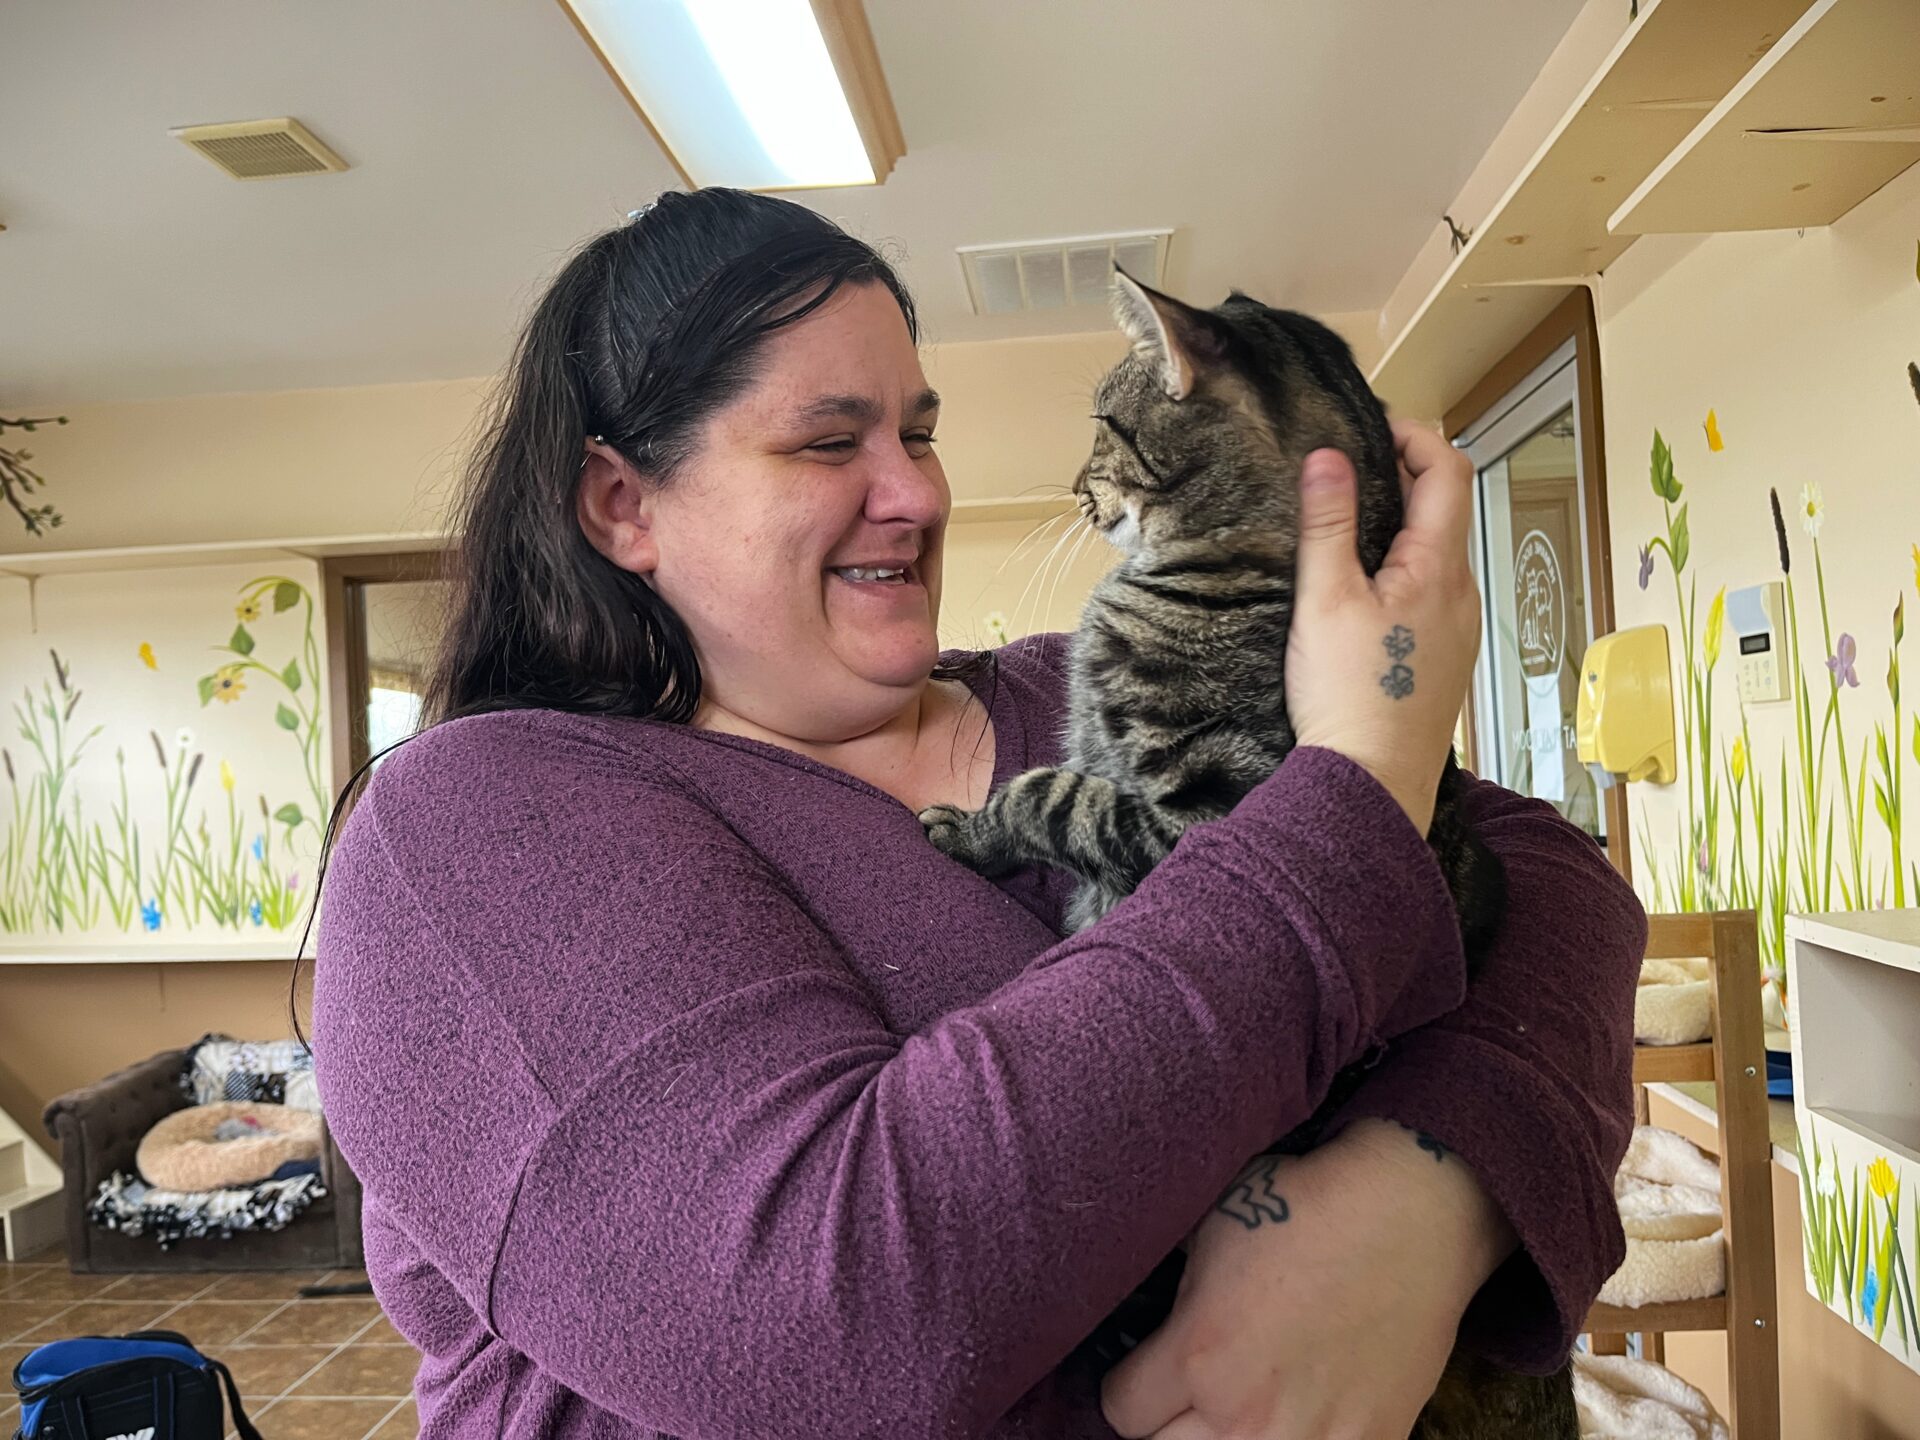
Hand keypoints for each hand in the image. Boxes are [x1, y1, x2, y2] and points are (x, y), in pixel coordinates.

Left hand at [1100, 1120, 1514, 1439]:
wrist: (1410, 1212)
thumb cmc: (1305, 1206)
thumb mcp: (1208, 1236)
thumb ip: (1177, 1303)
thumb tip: (1155, 1330)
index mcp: (1200, 1354)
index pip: (1122, 1409)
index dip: (1127, 1383)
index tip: (1143, 1368)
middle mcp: (1248, 1414)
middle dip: (1164, 1423)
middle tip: (1181, 1395)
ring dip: (1220, 1437)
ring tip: (1234, 1409)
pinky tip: (1296, 1416)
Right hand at [1284, 423, 1480, 833]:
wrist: (1370, 785)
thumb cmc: (1349, 696)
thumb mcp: (1325, 600)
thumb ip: (1328, 524)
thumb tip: (1329, 456)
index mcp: (1439, 568)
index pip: (1448, 470)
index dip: (1415, 436)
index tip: (1370, 428)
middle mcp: (1462, 594)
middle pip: (1443, 511)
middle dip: (1399, 479)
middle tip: (1343, 474)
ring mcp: (1458, 629)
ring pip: (1435, 555)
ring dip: (1397, 528)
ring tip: (1343, 530)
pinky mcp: (1443, 659)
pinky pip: (1430, 593)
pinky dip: (1399, 571)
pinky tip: (1359, 593)